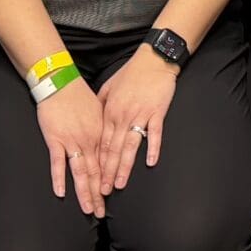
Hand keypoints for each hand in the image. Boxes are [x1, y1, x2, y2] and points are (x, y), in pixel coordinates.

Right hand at [37, 76, 107, 217]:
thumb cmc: (78, 94)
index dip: (107, 181)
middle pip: (95, 172)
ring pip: (80, 172)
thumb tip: (109, 140)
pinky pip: (58, 163)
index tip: (109, 197)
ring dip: (84, 192)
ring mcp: (72, 141)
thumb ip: (102, 127)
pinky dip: (59, 178)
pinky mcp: (55, 140)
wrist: (60, 81)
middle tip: (100, 213)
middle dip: (98, 194)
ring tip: (88, 209)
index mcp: (100, 133)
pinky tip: (62, 193)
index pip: (105, 163)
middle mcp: (89, 140)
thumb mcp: (98, 110)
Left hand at [96, 45, 179, 187]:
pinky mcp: (157, 112)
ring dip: (125, 166)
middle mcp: (123, 116)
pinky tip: (151, 162)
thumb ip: (100, 104)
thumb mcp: (109, 86)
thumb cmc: (131, 72)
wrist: (153, 59)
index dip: (97, 163)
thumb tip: (93, 118)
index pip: (102, 143)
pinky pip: (155, 133)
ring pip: (130, 145)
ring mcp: (141, 115)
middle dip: (108, 172)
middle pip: (114, 149)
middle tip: (103, 191)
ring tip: (120, 183)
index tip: (93, 180)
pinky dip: (153, 147)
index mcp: (111, 112)